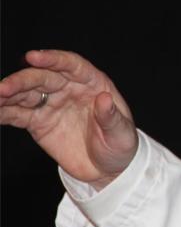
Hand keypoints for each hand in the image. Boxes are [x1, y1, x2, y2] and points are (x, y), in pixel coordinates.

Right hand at [0, 50, 137, 189]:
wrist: (108, 169)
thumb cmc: (120, 145)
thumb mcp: (122, 133)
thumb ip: (112, 117)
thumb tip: (104, 98)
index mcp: (93, 84)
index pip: (71, 65)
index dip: (53, 59)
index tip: (33, 57)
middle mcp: (69, 89)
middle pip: (43, 78)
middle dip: (22, 81)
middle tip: (4, 88)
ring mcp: (52, 104)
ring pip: (26, 94)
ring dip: (7, 95)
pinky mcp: (38, 122)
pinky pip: (17, 114)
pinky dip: (3, 112)